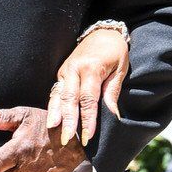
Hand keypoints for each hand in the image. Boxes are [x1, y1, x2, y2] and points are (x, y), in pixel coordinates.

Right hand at [46, 26, 129, 147]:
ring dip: (56, 115)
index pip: (88, 99)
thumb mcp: (120, 70)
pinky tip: (52, 120)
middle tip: (66, 139)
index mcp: (91, 68)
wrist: (102, 33)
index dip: (87, 119)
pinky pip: (56, 92)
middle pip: (69, 99)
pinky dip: (53, 107)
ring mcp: (65, 71)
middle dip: (68, 121)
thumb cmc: (114, 52)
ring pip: (58, 96)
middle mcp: (74, 69)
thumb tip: (112, 116)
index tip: (88, 136)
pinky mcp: (61, 73)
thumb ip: (112, 92)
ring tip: (53, 130)